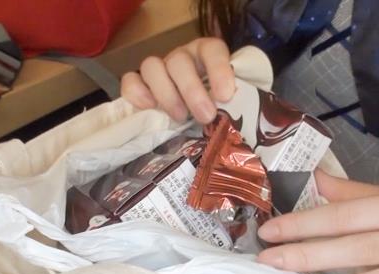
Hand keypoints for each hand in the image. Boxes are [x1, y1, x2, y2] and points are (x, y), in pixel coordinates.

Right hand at [121, 37, 235, 123]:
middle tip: (205, 116)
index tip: (225, 96)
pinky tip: (149, 108)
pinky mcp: (141, 85)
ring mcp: (159, 69)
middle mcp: (182, 58)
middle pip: (179, 62)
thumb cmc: (219, 108)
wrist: (199, 117)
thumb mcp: (233, 103)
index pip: (212, 50)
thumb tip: (248, 117)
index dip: (218, 70)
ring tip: (180, 117)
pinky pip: (130, 80)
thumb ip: (238, 104)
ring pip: (152, 67)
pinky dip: (136, 93)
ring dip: (166, 94)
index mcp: (208, 55)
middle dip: (192, 90)